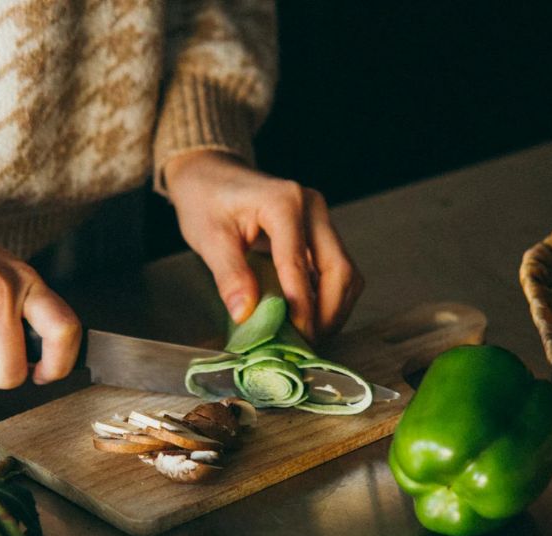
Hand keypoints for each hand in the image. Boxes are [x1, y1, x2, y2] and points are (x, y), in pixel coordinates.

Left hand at [163, 151, 362, 340]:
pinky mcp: (320, 233)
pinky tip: (310, 319)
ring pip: (345, 273)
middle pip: (339, 270)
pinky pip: (335, 271)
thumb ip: (230, 275)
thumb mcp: (209, 238)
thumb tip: (246, 315)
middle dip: (328, 314)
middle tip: (307, 345)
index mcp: (284, 203)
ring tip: (309, 337)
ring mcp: (320, 219)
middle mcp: (312, 207)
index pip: (299, 265)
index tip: (295, 339)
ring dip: (333, 309)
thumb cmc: (206, 200)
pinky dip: (328, 299)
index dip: (300, 307)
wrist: (210, 174)